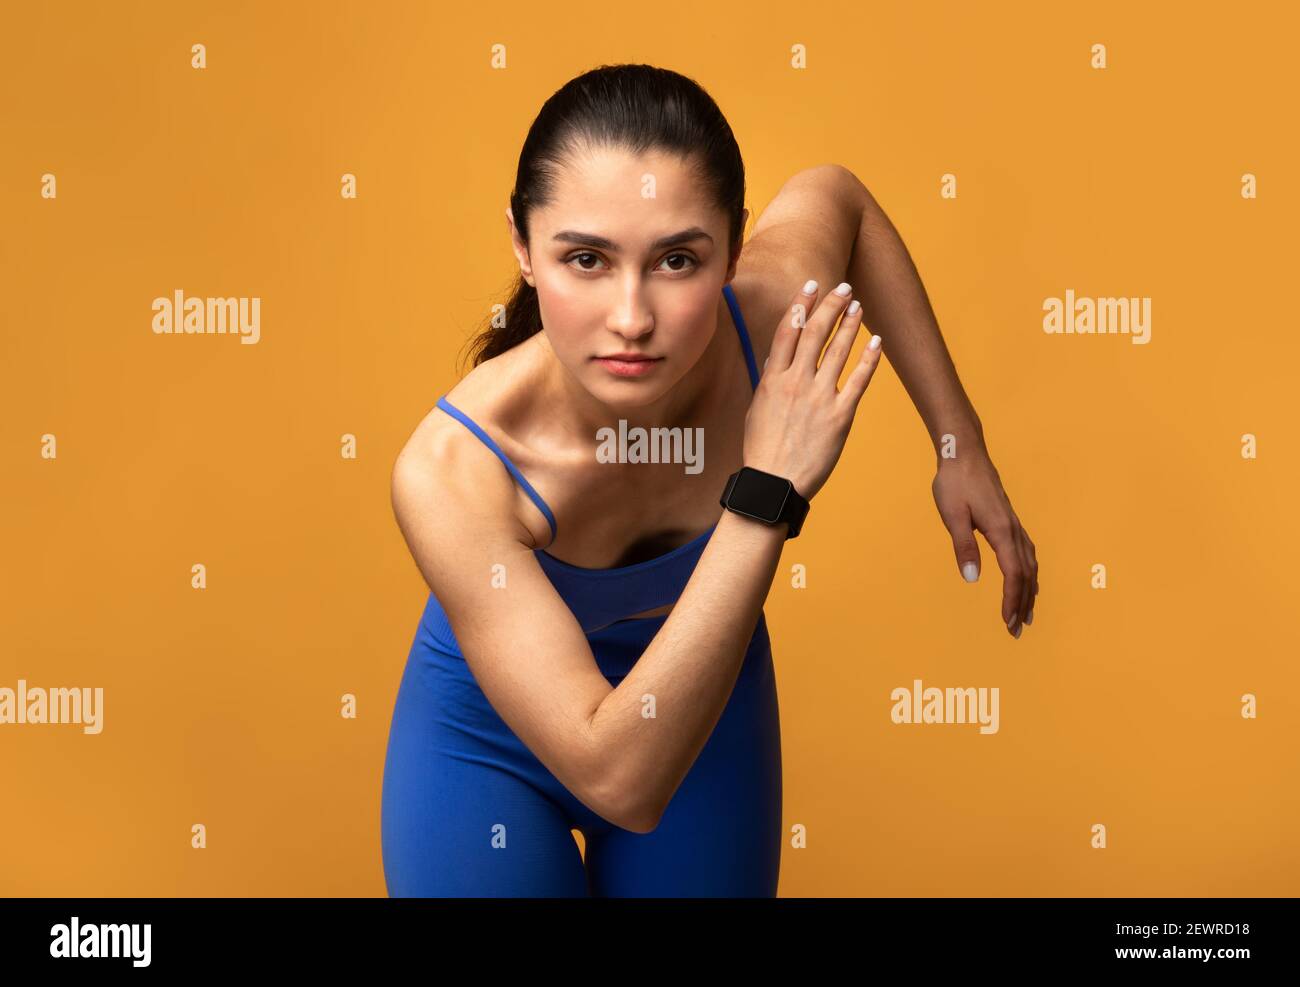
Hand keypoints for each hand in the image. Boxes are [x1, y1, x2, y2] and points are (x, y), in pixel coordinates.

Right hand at [744, 279, 882, 501]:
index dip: (800, 305)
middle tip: (843, 287)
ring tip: (858, 306)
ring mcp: (819, 398)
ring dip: (849, 324)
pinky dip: (869, 359)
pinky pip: (859, 381)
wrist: (775, 483)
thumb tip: (777, 357)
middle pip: (815, 333)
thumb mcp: (758, 410)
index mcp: (773, 380)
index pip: (787, 332)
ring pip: (837, 351)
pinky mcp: (840, 416)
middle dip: (830, 306)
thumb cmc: (763, 450)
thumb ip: (770, 381)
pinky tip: (876, 342)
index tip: (811, 286)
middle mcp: (796, 384)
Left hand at [931, 452, 1038, 636]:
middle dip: (1022, 603)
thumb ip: (963, 547)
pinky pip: (1027, 553)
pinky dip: (1029, 573)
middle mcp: (1014, 530)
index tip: (1007, 622)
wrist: (964, 454)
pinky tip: (1026, 580)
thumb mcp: (953, 516)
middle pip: (1026, 574)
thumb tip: (971, 579)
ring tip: (1026, 614)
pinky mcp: (1010, 521)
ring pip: (1030, 564)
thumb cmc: (954, 484)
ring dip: (1029, 591)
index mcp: (1002, 531)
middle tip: (1017, 629)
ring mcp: (1015, 525)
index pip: (1013, 574)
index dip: (1011, 600)